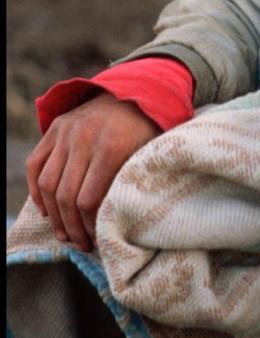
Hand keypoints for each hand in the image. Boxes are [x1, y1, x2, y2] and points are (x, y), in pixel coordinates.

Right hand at [25, 92, 159, 251]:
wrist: (135, 93)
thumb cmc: (146, 132)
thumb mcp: (147, 155)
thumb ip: (132, 184)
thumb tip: (121, 224)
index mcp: (111, 147)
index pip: (88, 200)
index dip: (90, 226)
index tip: (97, 240)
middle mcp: (84, 138)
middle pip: (66, 196)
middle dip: (72, 227)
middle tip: (80, 244)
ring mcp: (65, 132)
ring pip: (47, 184)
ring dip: (53, 215)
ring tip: (64, 234)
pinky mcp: (54, 128)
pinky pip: (35, 165)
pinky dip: (35, 191)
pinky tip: (46, 211)